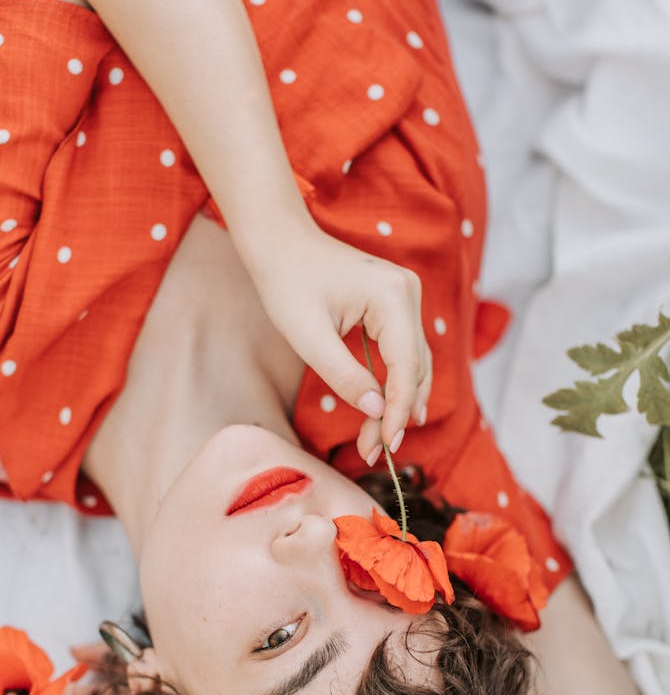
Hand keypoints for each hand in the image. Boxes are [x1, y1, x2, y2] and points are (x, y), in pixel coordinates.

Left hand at [246, 221, 431, 462]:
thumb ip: (343, 375)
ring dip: (397, 403)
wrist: (280, 243)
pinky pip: (403, 351)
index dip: (398, 410)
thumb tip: (376, 410)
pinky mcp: (395, 304)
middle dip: (396, 413)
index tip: (385, 445)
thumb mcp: (307, 336)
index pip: (407, 366)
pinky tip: (386, 412)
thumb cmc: (286, 283)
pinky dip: (394, 383)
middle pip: (416, 368)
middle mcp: (408, 293)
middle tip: (373, 451)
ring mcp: (405, 297)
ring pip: (414, 363)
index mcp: (392, 296)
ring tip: (376, 441)